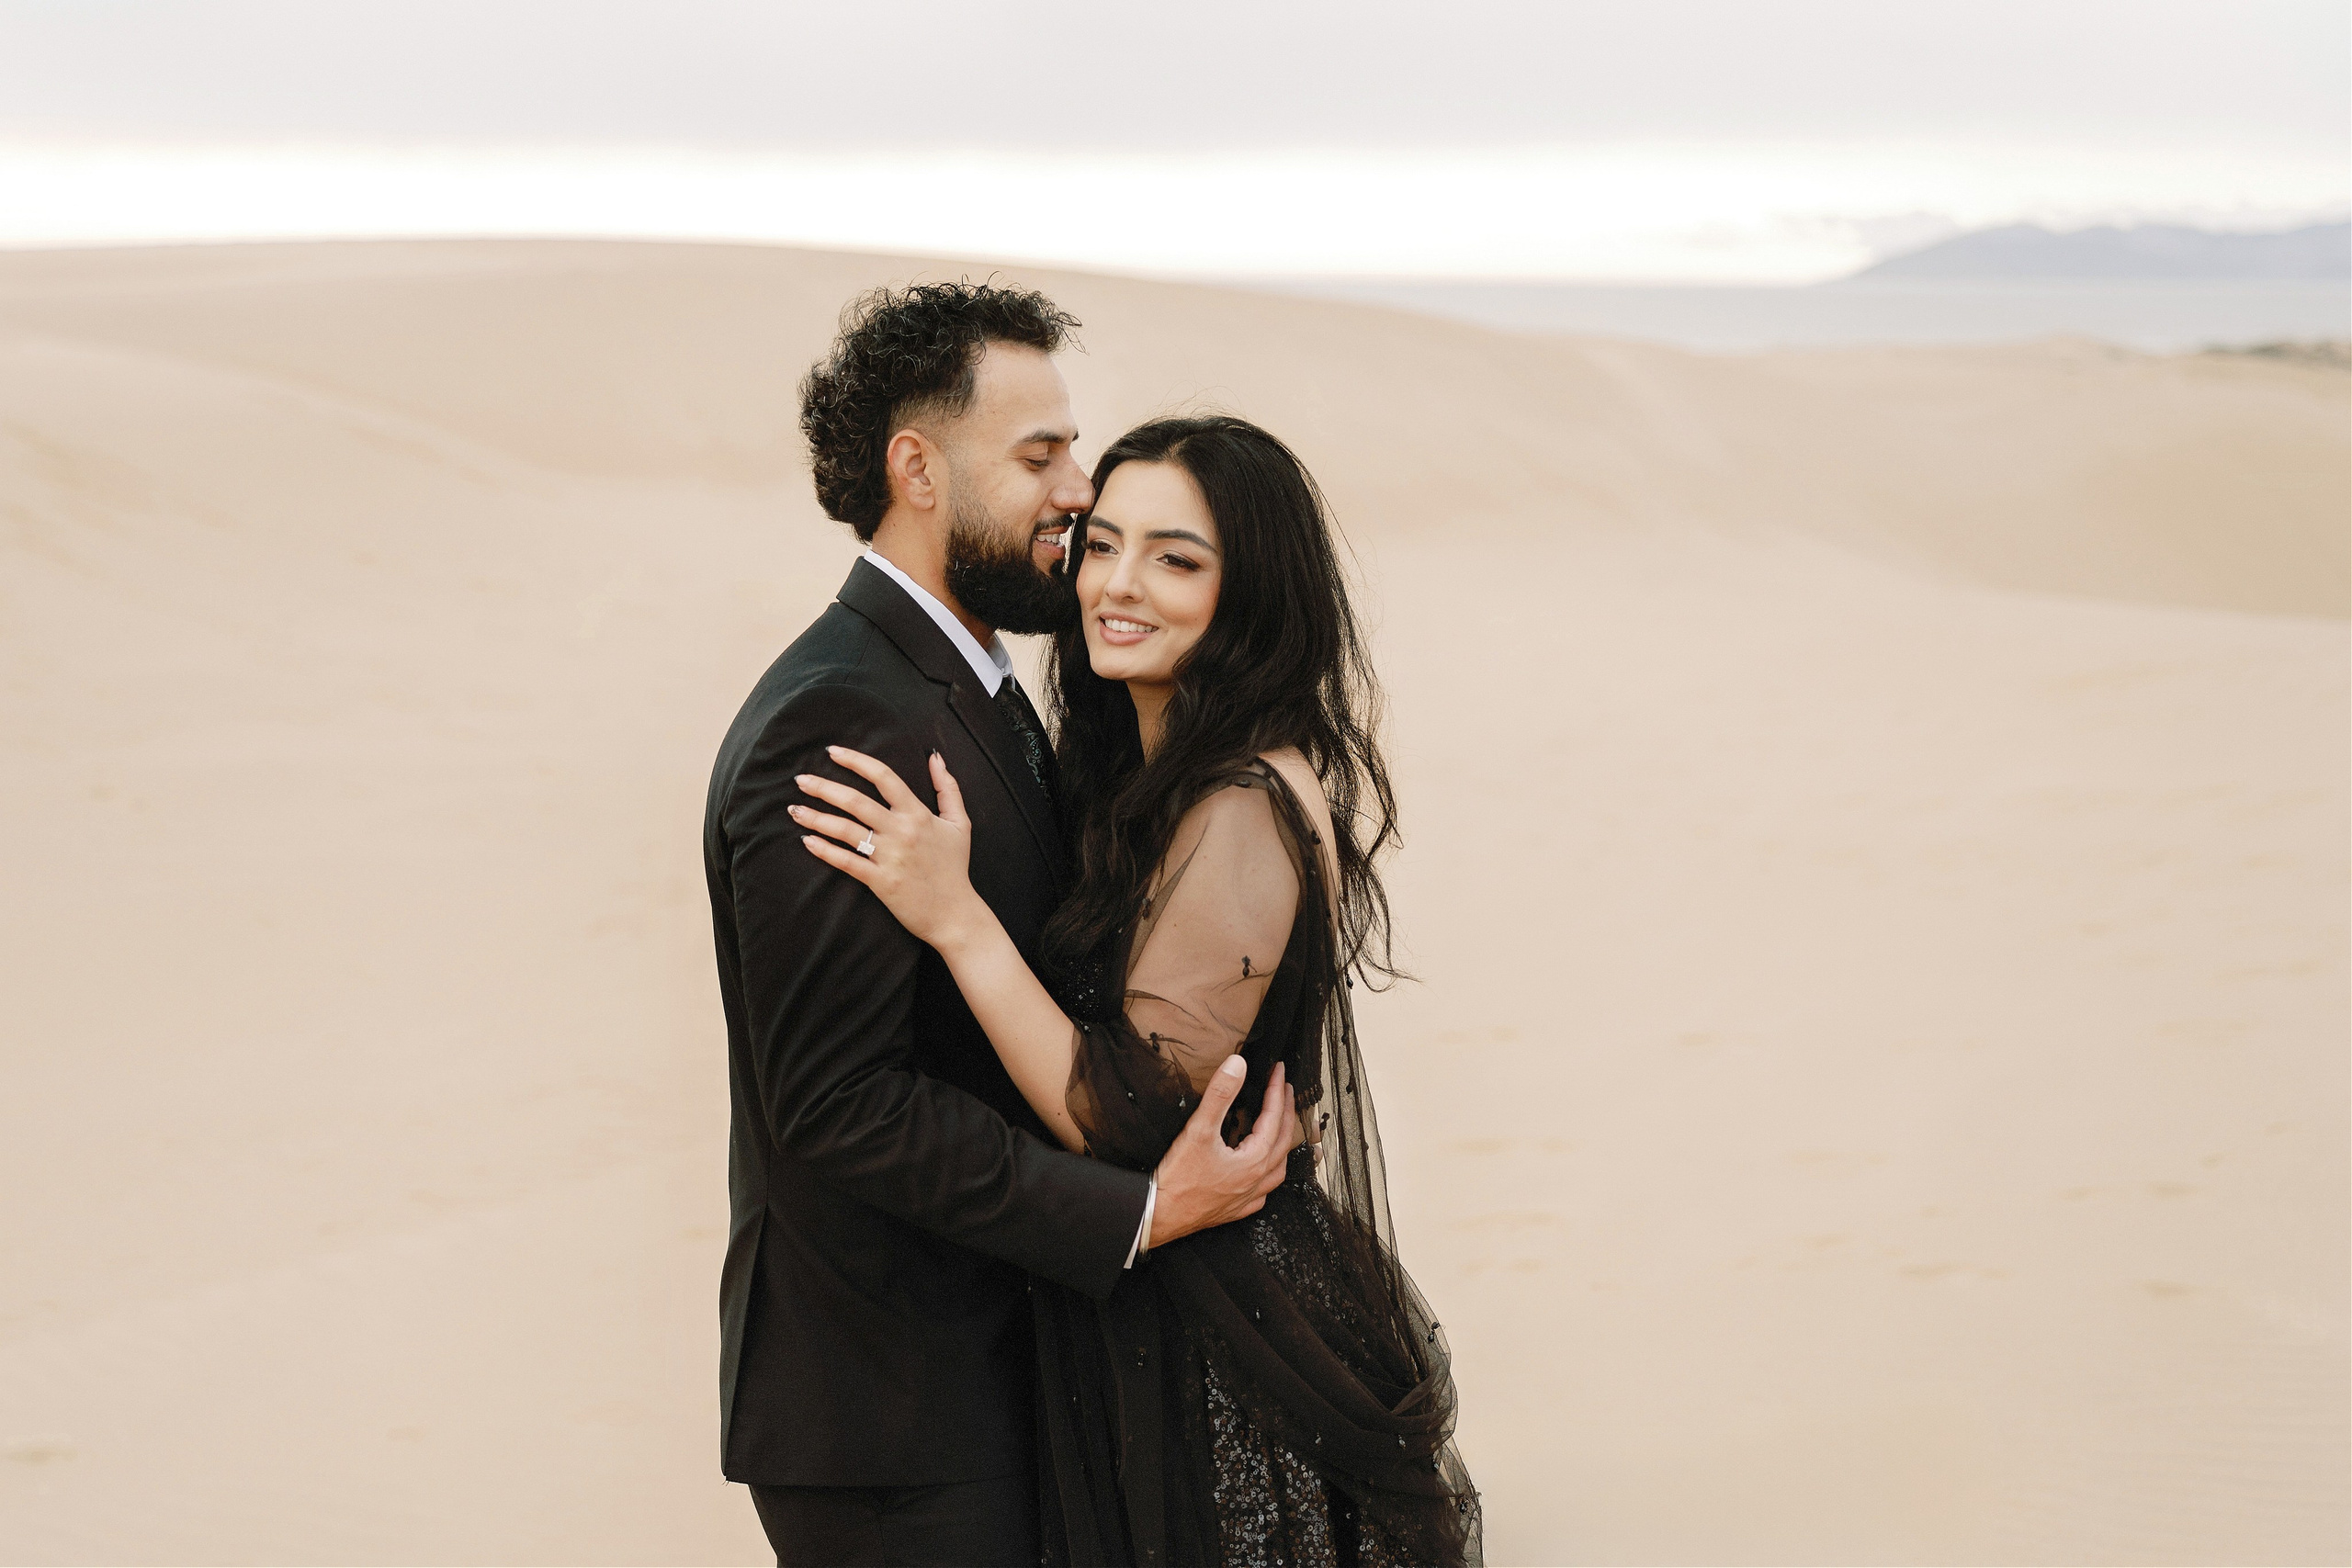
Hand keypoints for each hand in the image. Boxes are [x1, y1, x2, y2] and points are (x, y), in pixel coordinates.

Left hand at [795, 747, 985, 949]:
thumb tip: (935, 757)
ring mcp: (889, 857)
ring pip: (845, 831)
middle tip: (801, 780)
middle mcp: (901, 832)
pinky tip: (807, 840)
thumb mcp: (960, 823)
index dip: (856, 761)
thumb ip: (948, 788)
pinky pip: (846, 862)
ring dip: (816, 818)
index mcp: (918, 814)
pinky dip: (824, 851)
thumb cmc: (955, 867)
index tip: (833, 752)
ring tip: (794, 810)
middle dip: (824, 787)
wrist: (955, 914)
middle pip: (856, 801)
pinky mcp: (880, 881)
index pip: (884, 777)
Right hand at [1147, 1057, 1299, 1248]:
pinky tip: (1263, 1173)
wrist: (1159, 1216)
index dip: (1277, 1090)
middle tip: (1284, 1089)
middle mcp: (1256, 1180)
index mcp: (1254, 1159)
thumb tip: (1237, 1065)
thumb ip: (1220, 1095)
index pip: (1274, 1117)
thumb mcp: (1199, 1129)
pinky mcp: (1235, 1210)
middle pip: (1283, 1140)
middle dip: (1285, 1111)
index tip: (1278, 1070)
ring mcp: (1248, 1197)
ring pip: (1278, 1168)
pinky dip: (1269, 1175)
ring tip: (1282, 1128)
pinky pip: (1264, 1192)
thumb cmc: (1179, 1178)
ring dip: (1283, 1144)